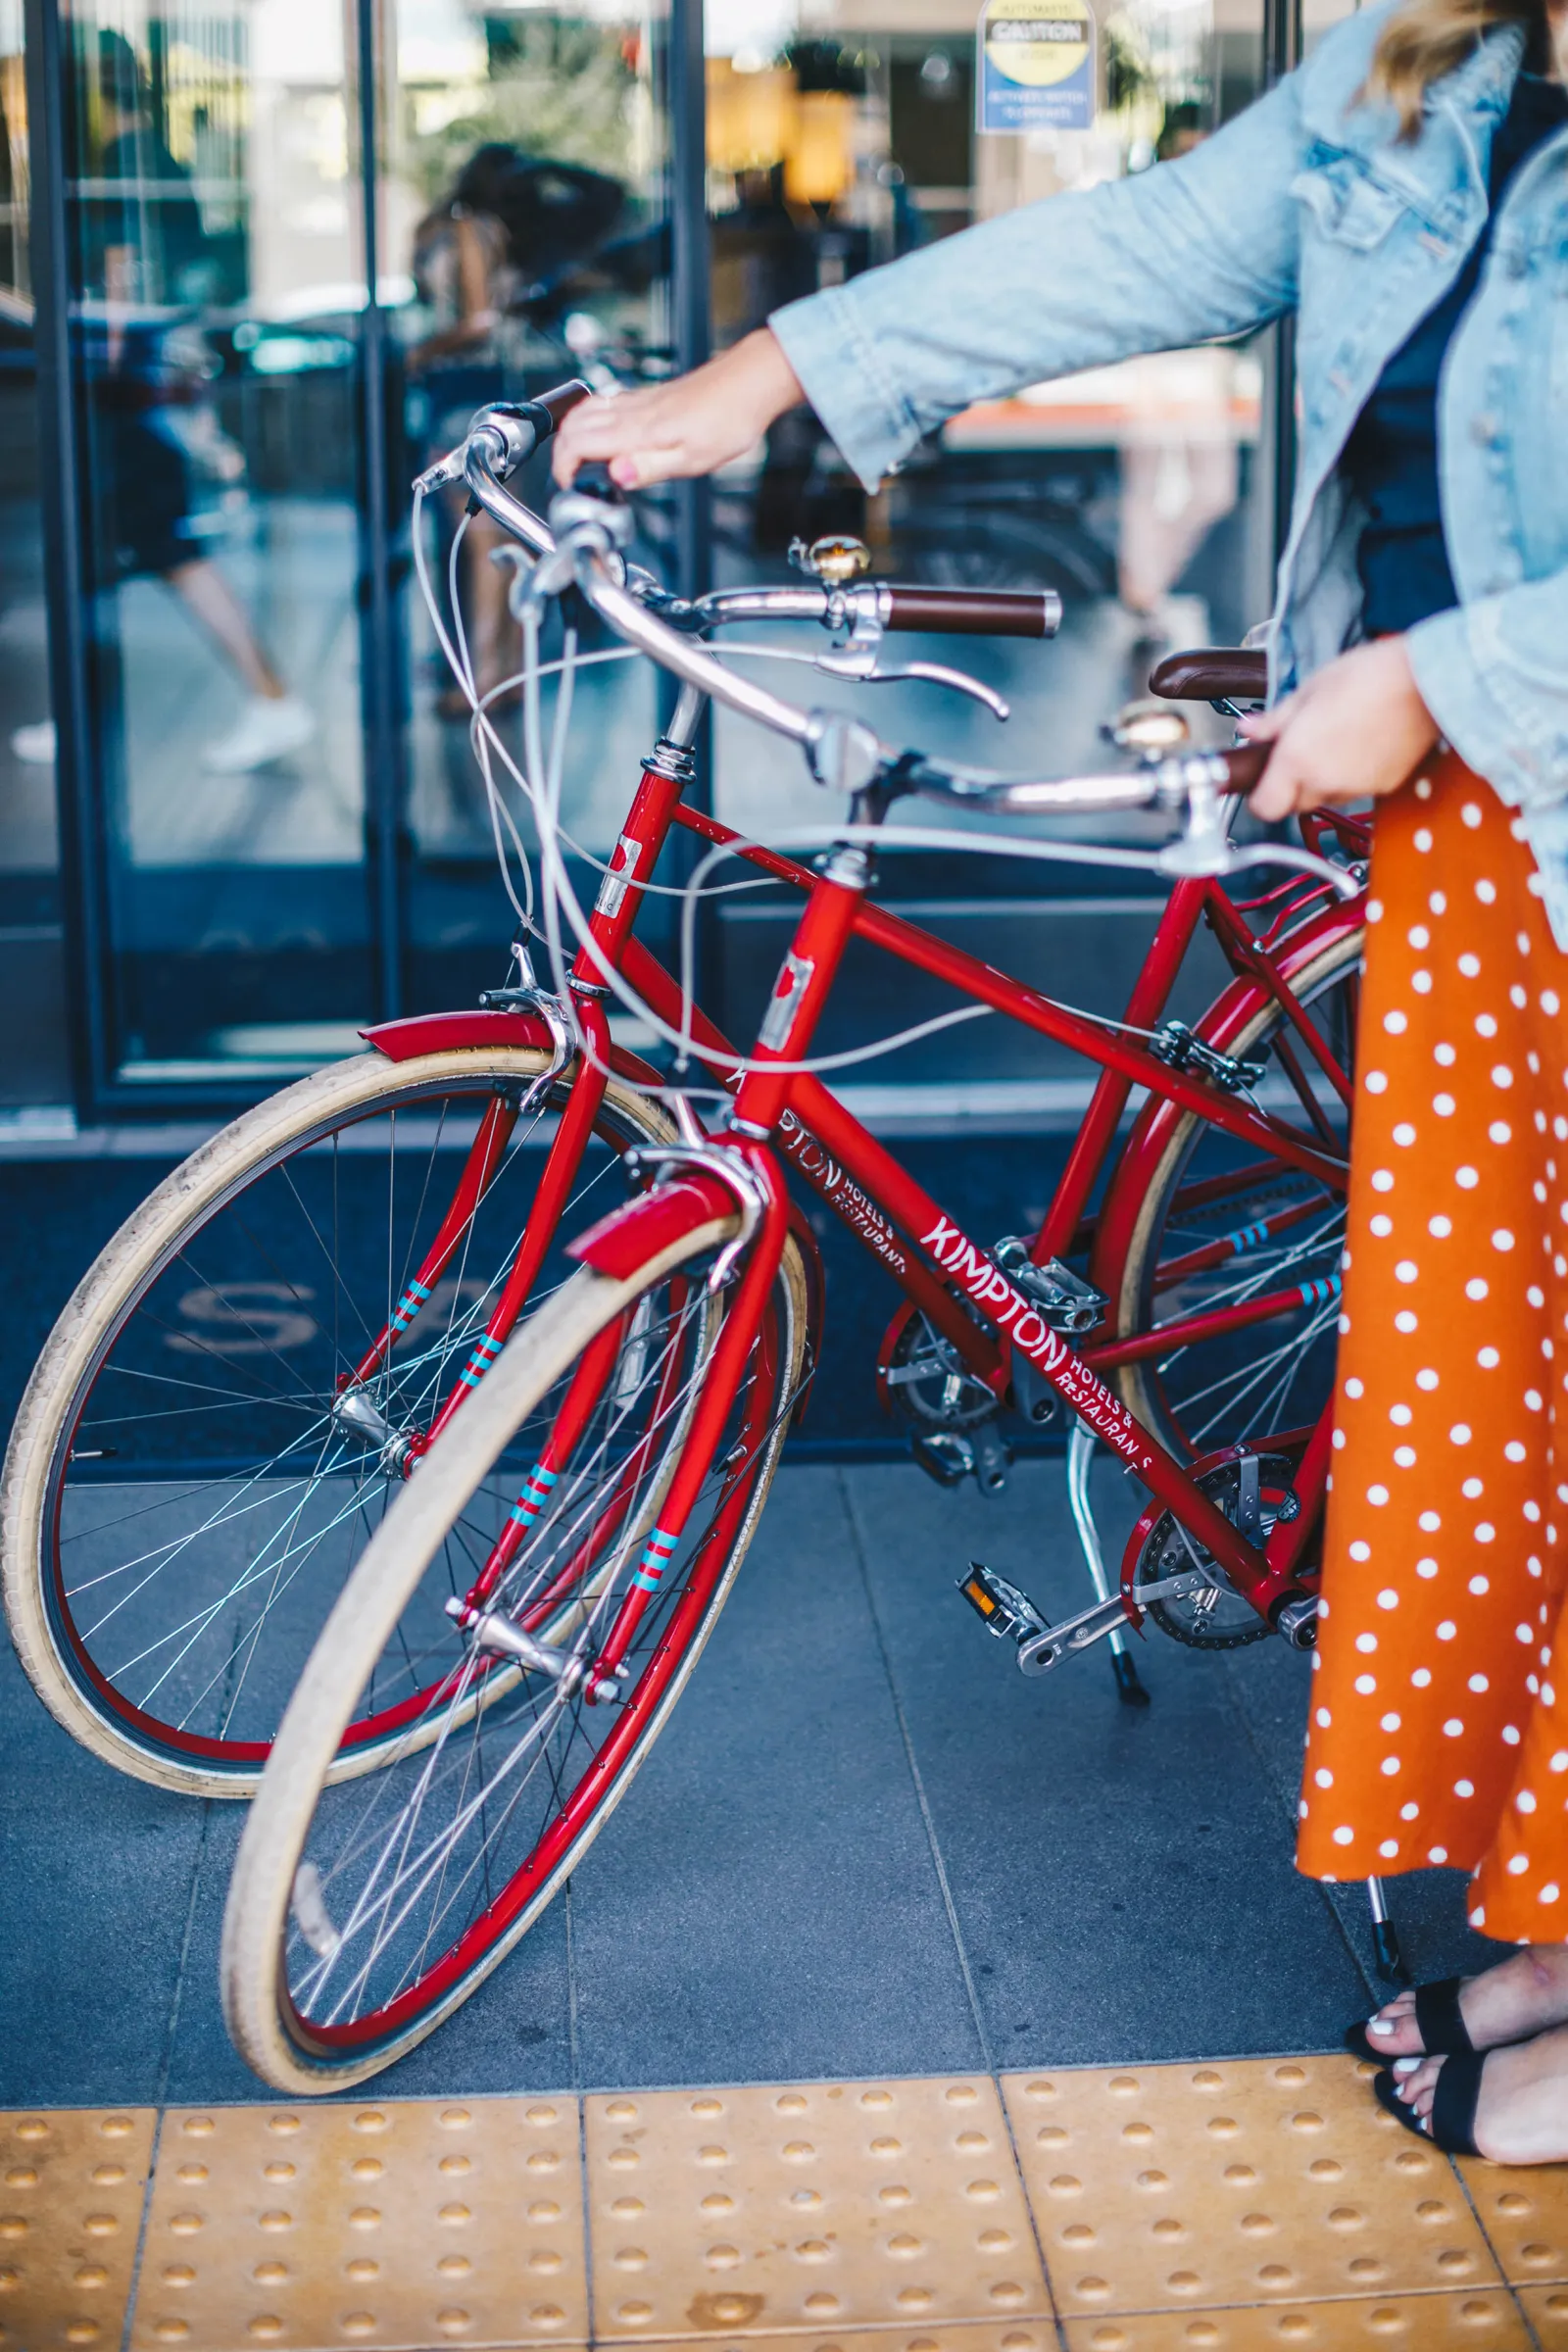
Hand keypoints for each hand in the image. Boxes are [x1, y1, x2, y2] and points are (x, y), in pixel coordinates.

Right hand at [553, 328, 804, 490]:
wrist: (750, 383)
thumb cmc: (730, 421)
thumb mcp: (693, 459)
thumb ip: (649, 468)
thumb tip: (617, 475)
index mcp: (638, 430)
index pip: (578, 442)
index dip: (563, 468)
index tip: (569, 486)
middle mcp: (632, 411)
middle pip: (573, 423)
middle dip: (560, 453)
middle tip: (570, 478)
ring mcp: (639, 400)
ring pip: (586, 410)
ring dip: (572, 434)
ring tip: (579, 460)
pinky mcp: (649, 395)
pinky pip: (605, 403)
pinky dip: (590, 420)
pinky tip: (604, 434)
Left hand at [1240, 636, 1439, 820]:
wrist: (1427, 681)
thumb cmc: (1369, 676)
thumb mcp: (1312, 688)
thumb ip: (1276, 719)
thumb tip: (1249, 731)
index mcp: (1297, 758)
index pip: (1265, 807)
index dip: (1260, 796)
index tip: (1262, 780)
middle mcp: (1324, 781)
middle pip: (1295, 803)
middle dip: (1292, 784)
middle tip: (1300, 751)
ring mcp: (1357, 787)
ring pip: (1327, 797)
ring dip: (1323, 780)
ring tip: (1336, 740)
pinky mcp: (1384, 787)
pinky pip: (1357, 790)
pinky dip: (1353, 776)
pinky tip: (1362, 744)